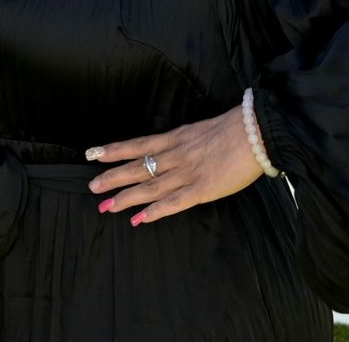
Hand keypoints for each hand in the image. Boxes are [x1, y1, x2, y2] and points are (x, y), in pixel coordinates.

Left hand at [86, 105, 263, 225]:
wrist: (255, 132)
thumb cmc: (233, 130)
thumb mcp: (199, 130)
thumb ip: (184, 142)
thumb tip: (171, 150)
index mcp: (174, 138)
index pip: (137, 145)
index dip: (114, 150)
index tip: (94, 154)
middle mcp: (174, 155)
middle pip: (137, 167)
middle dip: (112, 177)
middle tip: (93, 188)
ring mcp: (186, 172)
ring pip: (149, 186)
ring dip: (126, 197)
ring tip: (107, 205)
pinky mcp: (202, 189)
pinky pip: (173, 202)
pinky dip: (155, 211)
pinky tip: (139, 218)